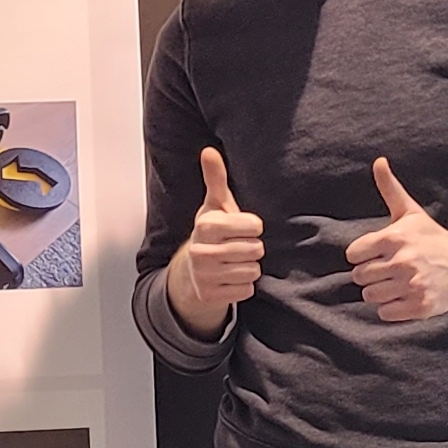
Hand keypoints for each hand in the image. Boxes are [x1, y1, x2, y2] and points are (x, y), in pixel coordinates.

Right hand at [163, 146, 265, 336]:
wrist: (192, 270)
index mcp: (205, 226)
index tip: (243, 228)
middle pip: (255, 250)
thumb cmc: (212, 233)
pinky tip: (230, 278)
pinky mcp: (210, 296)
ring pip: (252, 271)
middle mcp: (201, 252)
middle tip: (237, 247)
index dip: (253, 227)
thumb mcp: (214, 206)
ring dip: (248, 267)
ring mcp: (204, 276)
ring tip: (234, 262)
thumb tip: (209, 151)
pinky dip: (243, 286)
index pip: (254, 227)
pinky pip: (246, 290)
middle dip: (251, 249)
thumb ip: (216, 179)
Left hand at [345, 159, 447, 320]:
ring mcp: (412, 285)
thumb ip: (390, 188)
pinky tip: (406, 295)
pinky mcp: (419, 306)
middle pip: (359, 277)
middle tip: (391, 269)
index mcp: (394, 238)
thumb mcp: (410, 212)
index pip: (353, 255)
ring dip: (381, 292)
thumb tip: (378, 161)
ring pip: (370, 297)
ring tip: (399, 282)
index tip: (379, 253)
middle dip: (372, 274)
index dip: (363, 255)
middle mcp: (403, 262)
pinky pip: (385, 313)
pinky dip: (392, 308)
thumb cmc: (432, 238)